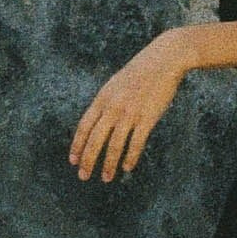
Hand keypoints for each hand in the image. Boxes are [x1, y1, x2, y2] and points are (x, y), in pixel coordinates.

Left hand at [70, 34, 189, 182]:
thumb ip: (106, 103)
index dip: (77, 145)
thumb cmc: (140, 72)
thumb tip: (98, 122)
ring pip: (114, 145)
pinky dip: (130, 157)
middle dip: (87, 160)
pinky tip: (127, 167)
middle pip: (95, 140)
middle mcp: (113, 107)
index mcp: (102, 98)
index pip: (84, 126)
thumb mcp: (115, 84)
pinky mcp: (147, 118)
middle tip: (83, 176)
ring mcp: (130, 113)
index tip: (73, 160)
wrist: (163, 60)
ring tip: (106, 177)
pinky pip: (136, 143)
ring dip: (108, 164)